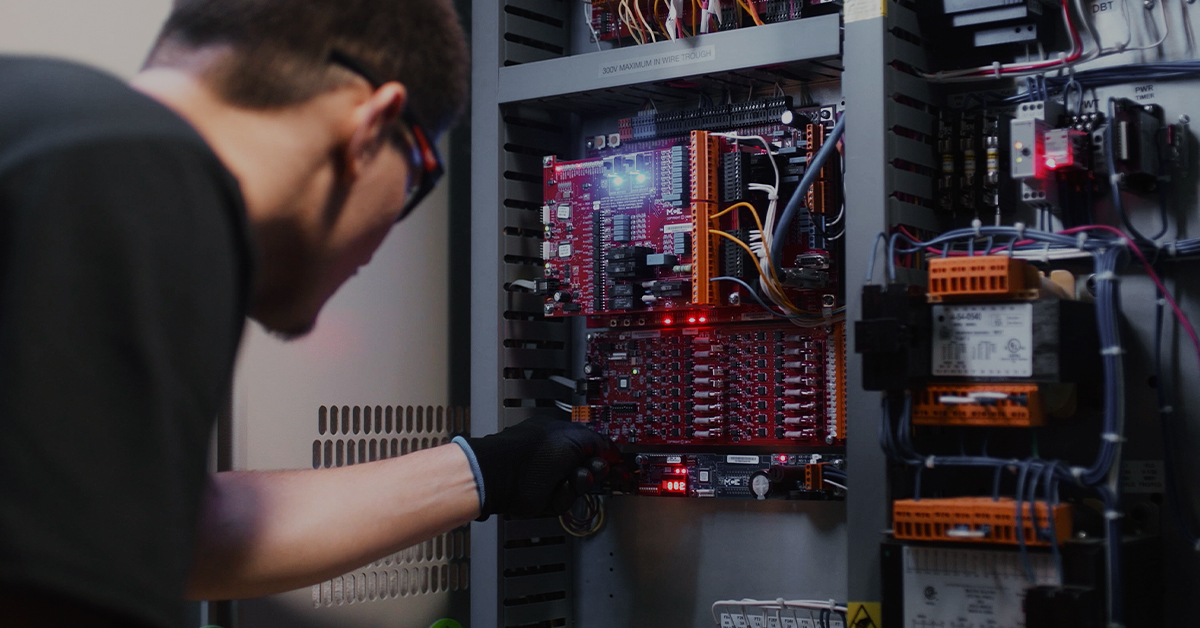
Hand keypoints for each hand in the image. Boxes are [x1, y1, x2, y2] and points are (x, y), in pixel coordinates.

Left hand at [456, 417, 616, 518]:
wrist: (505, 476)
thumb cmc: (531, 450)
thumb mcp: (574, 437)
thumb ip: (597, 440)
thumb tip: (609, 448)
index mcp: (560, 434)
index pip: (590, 443)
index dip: (604, 452)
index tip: (615, 460)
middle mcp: (555, 455)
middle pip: (587, 466)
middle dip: (594, 468)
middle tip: (596, 468)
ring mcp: (550, 477)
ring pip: (579, 485)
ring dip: (580, 482)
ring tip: (574, 477)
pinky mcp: (545, 497)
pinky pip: (566, 500)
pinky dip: (565, 495)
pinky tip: (558, 488)